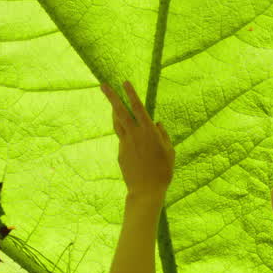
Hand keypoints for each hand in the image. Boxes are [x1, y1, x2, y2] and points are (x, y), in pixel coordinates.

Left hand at [101, 80, 173, 197]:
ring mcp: (125, 143)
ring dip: (114, 112)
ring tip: (113, 104)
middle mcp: (134, 134)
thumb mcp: (169, 151)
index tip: (125, 82)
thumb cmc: (163, 171)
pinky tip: (134, 145)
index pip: (138, 107)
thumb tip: (158, 123)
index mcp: (148, 132)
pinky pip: (123, 140)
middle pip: (120, 111)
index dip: (131, 94)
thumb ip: (163, 135)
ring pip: (117, 123)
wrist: (146, 191)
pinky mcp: (120, 153)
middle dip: (111, 97)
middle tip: (103, 85)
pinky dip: (127, 136)